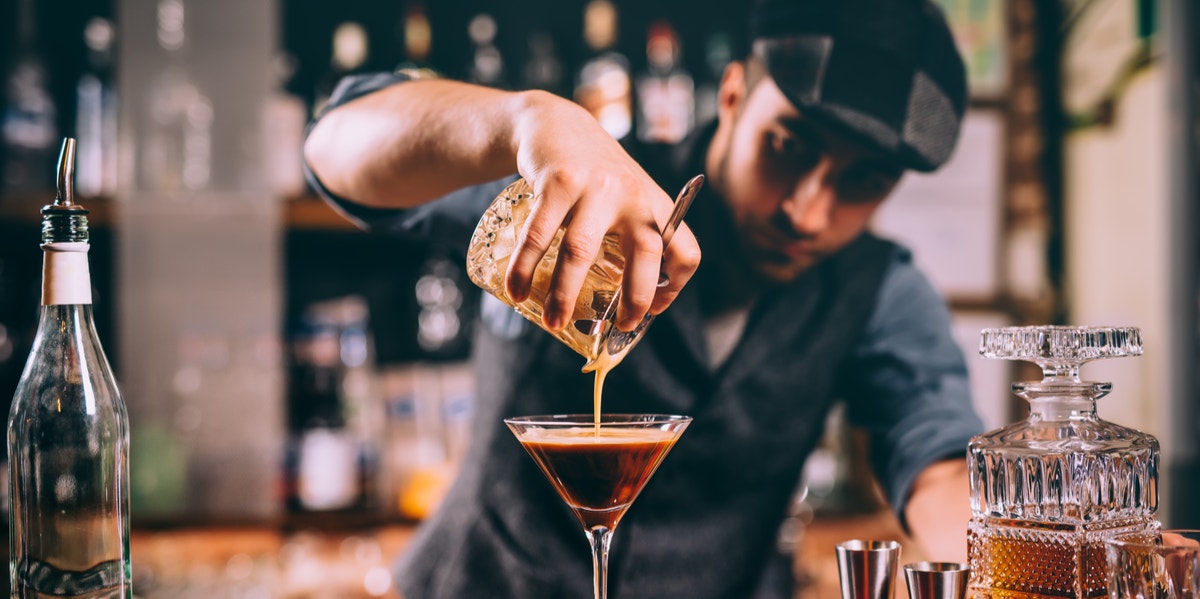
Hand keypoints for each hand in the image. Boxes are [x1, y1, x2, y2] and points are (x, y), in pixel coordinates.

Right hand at [504, 91, 700, 331]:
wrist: (555, 125)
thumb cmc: (593, 176)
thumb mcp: (625, 199)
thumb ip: (628, 237)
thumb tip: (619, 302)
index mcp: (655, 204)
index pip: (684, 250)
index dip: (674, 287)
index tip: (651, 311)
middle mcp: (633, 194)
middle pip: (646, 252)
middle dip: (633, 297)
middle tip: (616, 326)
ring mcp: (596, 185)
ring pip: (582, 250)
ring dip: (565, 294)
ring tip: (554, 322)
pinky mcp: (558, 180)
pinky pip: (540, 234)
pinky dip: (524, 268)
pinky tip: (516, 290)